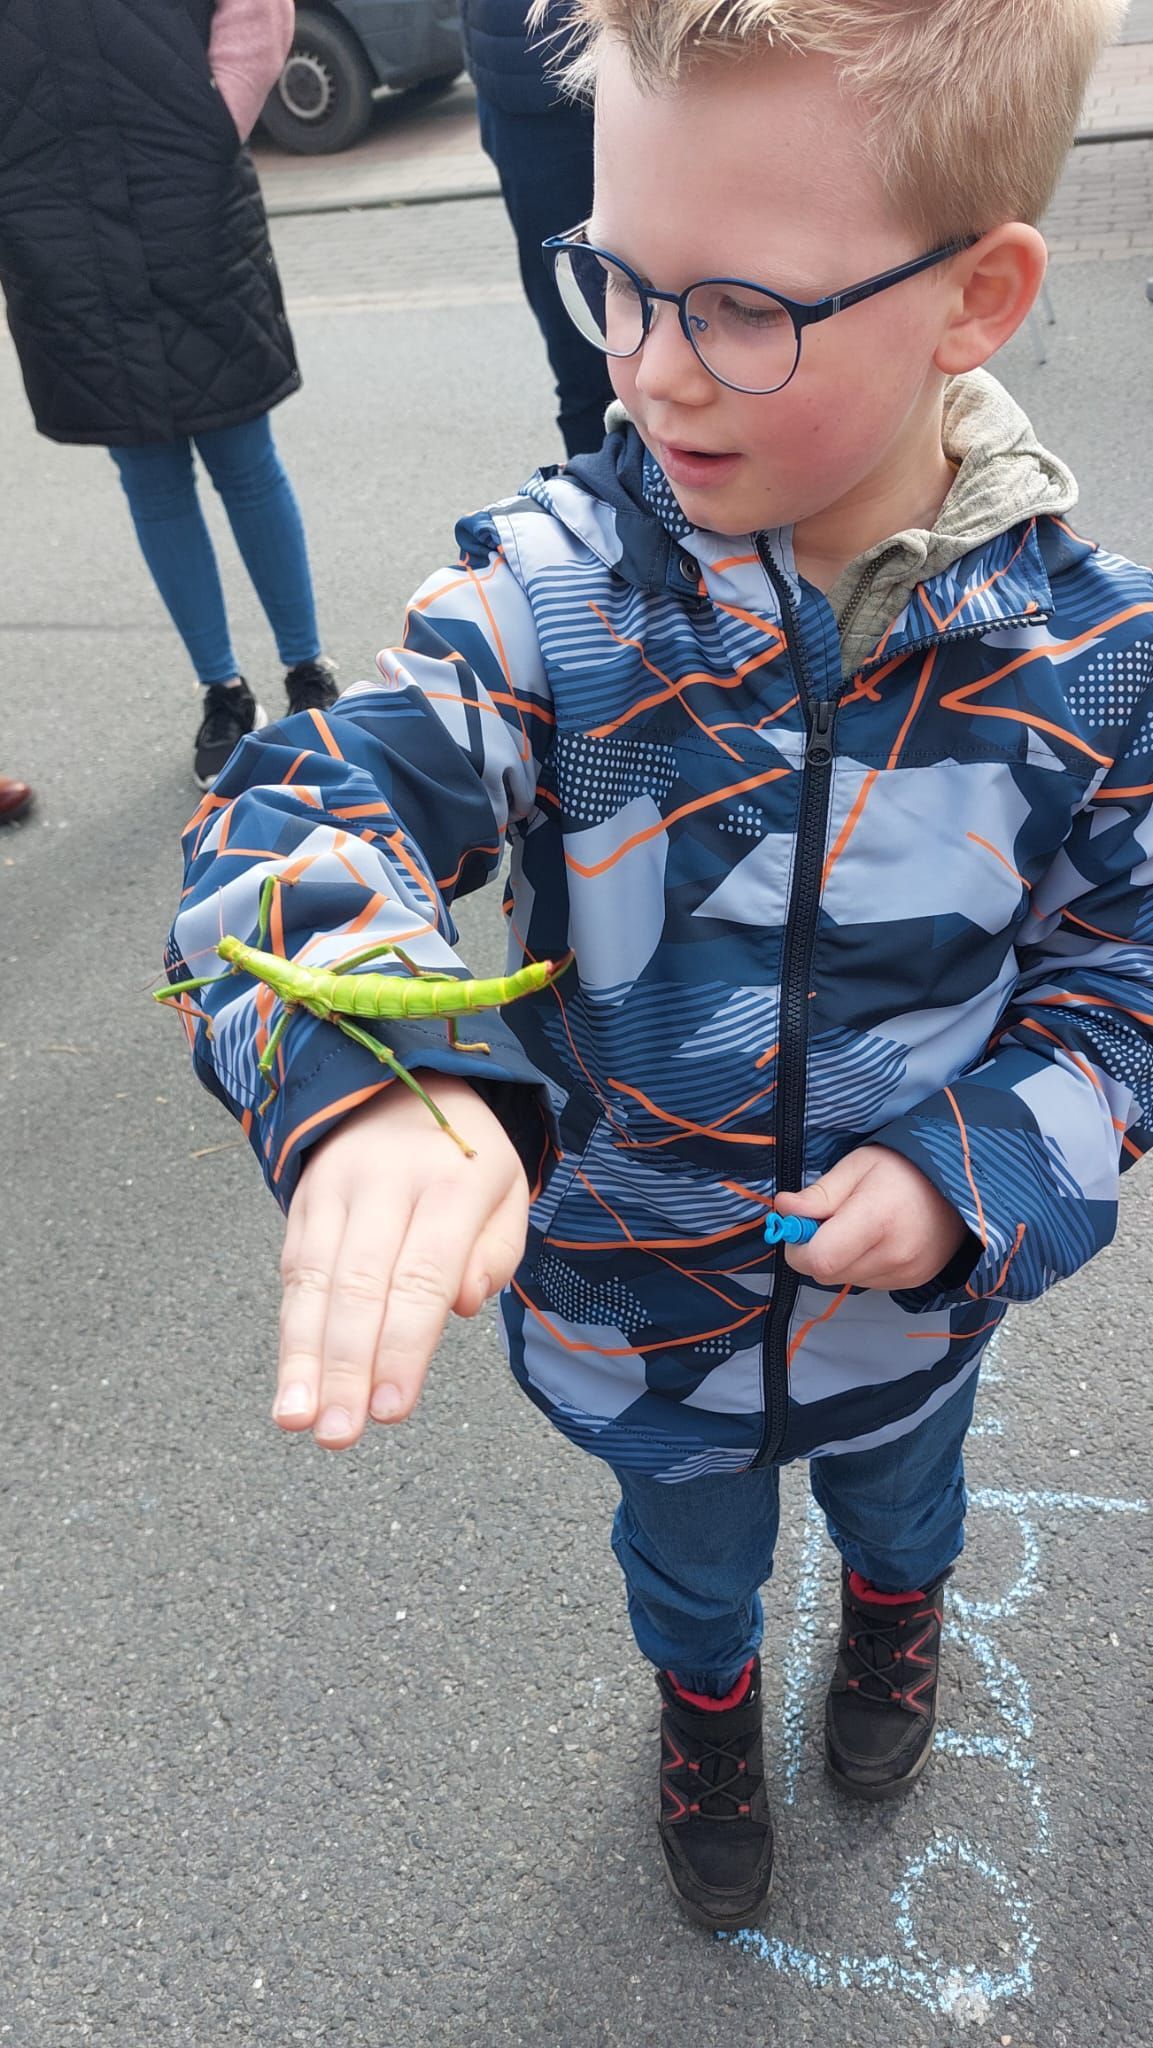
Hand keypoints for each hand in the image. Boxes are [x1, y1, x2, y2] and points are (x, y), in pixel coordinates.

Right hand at [274, 1078, 528, 1449]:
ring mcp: (335, 1188)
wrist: (401, 1079)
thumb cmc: (468, 1159)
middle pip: (360, 1285)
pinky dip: (291, 1329)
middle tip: (338, 1434)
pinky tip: (290, 1382)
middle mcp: (385, 1183)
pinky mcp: (302, 1200)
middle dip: (346, 1366)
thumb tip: (461, 1305)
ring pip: (313, 1281)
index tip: (392, 1409)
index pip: (423, 1276)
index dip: (404, 1346)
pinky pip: (294, 1269)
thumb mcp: (507, 1192)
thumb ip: (495, 1251)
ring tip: (297, 1420)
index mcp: (450, 1182)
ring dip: (302, 1358)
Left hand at [773, 1146, 968, 1291]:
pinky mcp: (913, 1281)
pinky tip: (876, 1240)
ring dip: (839, 1259)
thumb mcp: (857, 1166)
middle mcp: (894, 1255)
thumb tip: (783, 1209)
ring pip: (845, 1280)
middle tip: (829, 1221)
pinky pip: (867, 1282)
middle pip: (827, 1274)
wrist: (961, 1184)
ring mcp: (906, 1273)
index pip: (819, 1259)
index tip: (800, 1226)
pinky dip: (860, 1265)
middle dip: (816, 1251)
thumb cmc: (903, 1168)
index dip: (798, 1247)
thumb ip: (819, 1194)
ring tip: (859, 1227)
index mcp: (876, 1220)